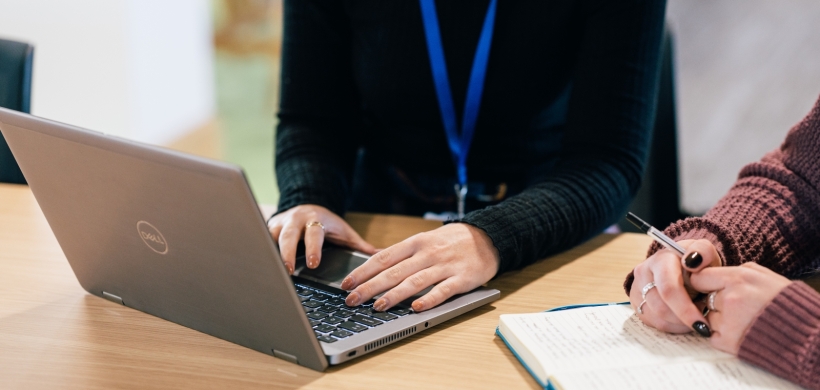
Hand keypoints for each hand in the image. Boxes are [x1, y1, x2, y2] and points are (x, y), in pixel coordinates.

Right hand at [268, 204, 376, 274]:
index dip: (313, 248)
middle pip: (287, 235)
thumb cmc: (327, 225)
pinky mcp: (267, 231)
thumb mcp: (344, 232)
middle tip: (288, 271)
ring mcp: (279, 224)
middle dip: (286, 253)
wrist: (306, 208)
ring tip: (268, 273)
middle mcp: (294, 220)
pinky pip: (262, 242)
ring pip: (270, 237)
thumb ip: (360, 246)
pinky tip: (258, 268)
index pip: (313, 234)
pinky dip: (262, 254)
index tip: (313, 263)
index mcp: (315, 220)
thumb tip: (382, 256)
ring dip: (269, 254)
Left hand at [340, 223, 499, 311]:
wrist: (488, 237)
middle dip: (370, 286)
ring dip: (395, 294)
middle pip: (394, 271)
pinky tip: (416, 308)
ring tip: (378, 306)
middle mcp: (427, 254)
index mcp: (416, 243)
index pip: (384, 257)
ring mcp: (445, 266)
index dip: (363, 271)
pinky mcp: (462, 279)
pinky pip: (443, 291)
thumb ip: (403, 254)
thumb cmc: (452, 241)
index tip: (346, 283)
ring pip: (415, 281)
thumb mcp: (425, 240)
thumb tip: (374, 265)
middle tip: (352, 299)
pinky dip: (429, 300)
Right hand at [630, 239, 721, 332]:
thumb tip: (692, 261)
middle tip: (702, 324)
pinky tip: (683, 319)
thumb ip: (704, 252)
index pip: (668, 289)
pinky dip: (672, 326)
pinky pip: (653, 323)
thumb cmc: (695, 262)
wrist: (680, 265)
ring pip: (656, 318)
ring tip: (695, 317)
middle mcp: (643, 273)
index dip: (685, 309)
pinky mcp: (636, 302)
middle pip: (660, 307)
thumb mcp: (705, 252)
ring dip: (679, 324)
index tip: (703, 324)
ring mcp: (637, 288)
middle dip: (683, 320)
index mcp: (660, 260)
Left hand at [689, 262, 790, 353]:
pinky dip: (722, 336)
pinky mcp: (728, 342)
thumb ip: (740, 271)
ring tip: (743, 321)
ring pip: (708, 317)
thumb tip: (716, 272)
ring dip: (719, 320)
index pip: (700, 277)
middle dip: (715, 302)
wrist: (807, 335)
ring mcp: (728, 321)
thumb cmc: (789, 304)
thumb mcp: (766, 276)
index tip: (710, 287)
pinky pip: (711, 335)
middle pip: (705, 298)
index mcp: (739, 278)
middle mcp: (731, 298)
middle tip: (737, 307)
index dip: (704, 282)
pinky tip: (741, 333)